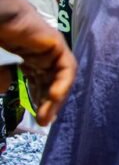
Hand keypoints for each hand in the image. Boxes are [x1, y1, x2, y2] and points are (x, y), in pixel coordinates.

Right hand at [0, 0, 76, 124]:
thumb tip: (5, 86)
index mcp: (27, 53)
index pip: (39, 79)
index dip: (38, 98)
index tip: (34, 116)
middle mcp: (41, 50)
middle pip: (52, 80)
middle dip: (48, 102)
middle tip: (43, 121)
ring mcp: (50, 46)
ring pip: (60, 77)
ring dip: (55, 98)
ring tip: (47, 117)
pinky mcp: (55, 43)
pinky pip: (65, 67)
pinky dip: (62, 83)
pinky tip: (53, 98)